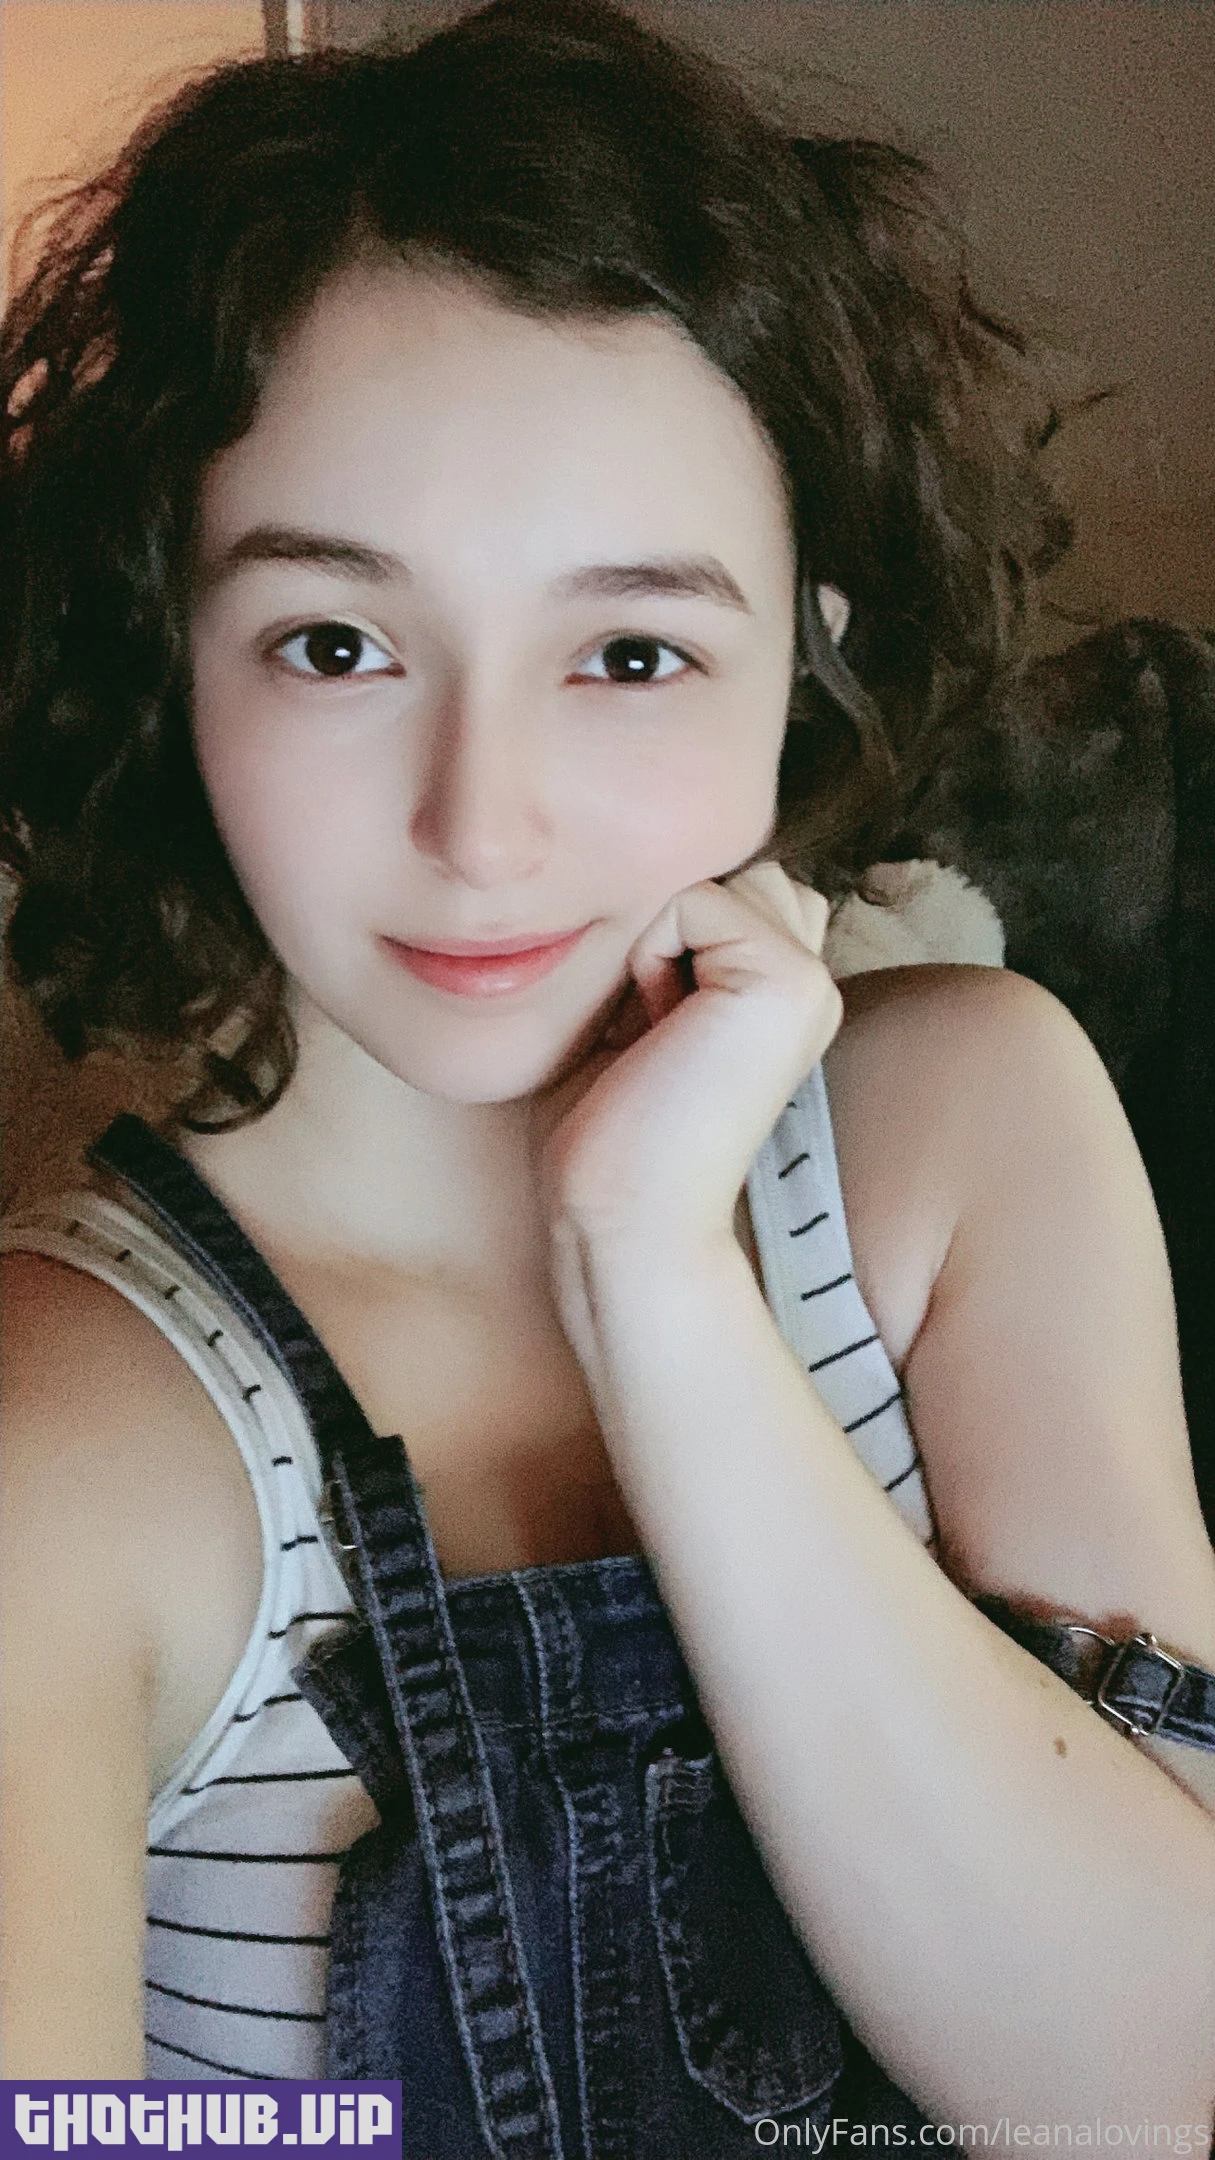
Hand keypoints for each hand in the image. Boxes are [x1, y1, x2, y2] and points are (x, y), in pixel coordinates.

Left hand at [538, 864, 841, 1251]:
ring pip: (710, 879)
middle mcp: (813, 983)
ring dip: (655, 942)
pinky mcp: (788, 979)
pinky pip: (693, 898)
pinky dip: (650, 954)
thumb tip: (662, 878)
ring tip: (654, 1032)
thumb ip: (672, 949)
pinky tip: (657, 1032)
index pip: (722, 893)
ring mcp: (810, 980)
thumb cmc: (610, 1135)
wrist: (625, 1220)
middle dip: (664, 932)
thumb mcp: (636, 1017)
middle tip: (650, 1032)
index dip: (660, 943)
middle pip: (722, 874)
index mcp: (782, 996)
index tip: (645, 1035)